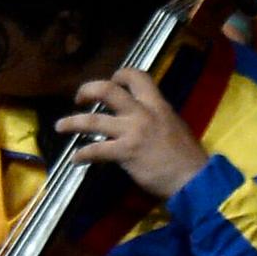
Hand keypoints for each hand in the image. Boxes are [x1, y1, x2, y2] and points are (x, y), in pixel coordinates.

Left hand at [60, 63, 209, 199]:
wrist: (196, 180)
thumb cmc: (187, 157)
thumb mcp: (175, 126)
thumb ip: (155, 117)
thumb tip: (140, 115)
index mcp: (158, 105)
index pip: (137, 77)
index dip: (120, 75)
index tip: (111, 81)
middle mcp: (143, 113)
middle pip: (108, 90)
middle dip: (88, 90)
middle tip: (79, 98)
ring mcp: (132, 132)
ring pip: (94, 120)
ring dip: (73, 122)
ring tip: (60, 126)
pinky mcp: (126, 152)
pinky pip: (96, 150)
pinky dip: (82, 154)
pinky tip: (76, 159)